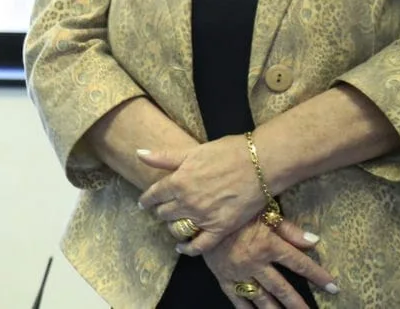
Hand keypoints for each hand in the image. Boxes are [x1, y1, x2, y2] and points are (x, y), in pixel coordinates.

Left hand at [137, 136, 267, 253]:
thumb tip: (139, 153)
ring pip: (177, 228)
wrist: (260, 164)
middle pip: (164, 213)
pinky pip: (199, 246)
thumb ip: (164, 157)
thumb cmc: (226, 153)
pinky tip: (182, 247)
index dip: (146, 200)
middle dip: (160, 211)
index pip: (153, 195)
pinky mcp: (221, 228)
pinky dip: (188, 248)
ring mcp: (203, 217)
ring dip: (172, 226)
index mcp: (178, 181)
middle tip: (162, 210)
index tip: (144, 202)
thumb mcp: (191, 151)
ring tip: (174, 223)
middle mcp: (187, 202)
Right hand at [201, 220, 337, 308]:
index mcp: (267, 245)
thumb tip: (315, 241)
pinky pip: (236, 298)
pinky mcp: (223, 277)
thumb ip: (289, 230)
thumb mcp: (262, 213)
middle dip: (298, 304)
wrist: (198, 211)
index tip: (334, 287)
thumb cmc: (233, 209)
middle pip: (282, 288)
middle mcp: (255, 263)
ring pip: (262, 298)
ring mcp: (238, 273)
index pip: (299, 263)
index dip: (318, 275)